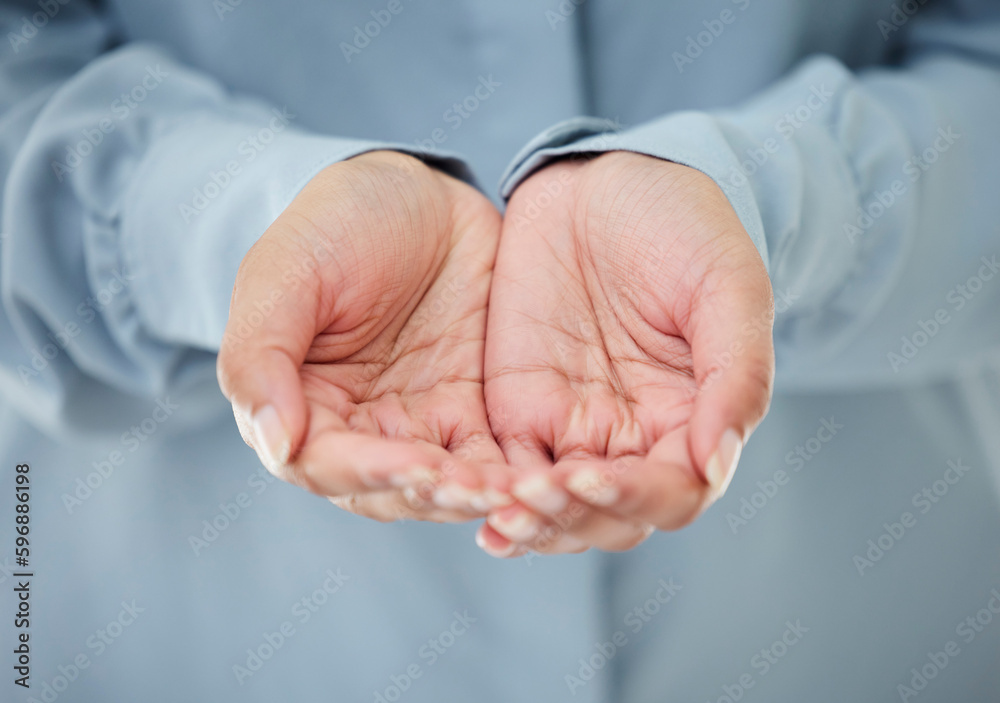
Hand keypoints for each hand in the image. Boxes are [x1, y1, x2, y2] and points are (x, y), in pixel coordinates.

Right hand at [217, 151, 511, 522]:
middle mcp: (359, 430)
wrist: (419, 194)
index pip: (324, 463)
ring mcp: (421, 425)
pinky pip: (493, 458)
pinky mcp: (473, 414)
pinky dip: (513, 475)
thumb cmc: (338, 223)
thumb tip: (276, 442)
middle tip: (480, 489)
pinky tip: (540, 476)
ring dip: (478, 495)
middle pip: (390, 490)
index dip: (369, 470)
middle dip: (434, 494)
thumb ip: (261, 354)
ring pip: (445, 486)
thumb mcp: (286, 270)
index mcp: (301, 405)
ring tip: (517, 490)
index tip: (416, 466)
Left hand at [480, 152, 773, 555]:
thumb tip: (715, 463)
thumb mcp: (726, 286)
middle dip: (574, 519)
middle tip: (535, 498)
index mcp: (691, 419)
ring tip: (502, 514)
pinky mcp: (520, 408)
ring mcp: (573, 426)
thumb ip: (734, 374)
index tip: (596, 479)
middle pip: (608, 518)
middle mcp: (633, 437)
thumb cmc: (683, 227)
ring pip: (556, 509)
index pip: (674, 493)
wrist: (607, 182)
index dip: (638, 499)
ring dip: (533, 521)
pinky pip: (506, 469)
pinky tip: (469, 501)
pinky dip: (491, 495)